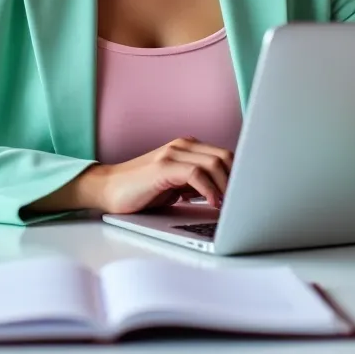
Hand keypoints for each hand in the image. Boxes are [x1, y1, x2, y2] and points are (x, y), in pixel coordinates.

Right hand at [93, 137, 233, 213]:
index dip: (240, 176)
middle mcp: (182, 146)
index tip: (247, 196)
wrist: (107, 189)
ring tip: (231, 207)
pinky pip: (197, 173)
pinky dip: (210, 189)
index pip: (225, 156)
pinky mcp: (163, 167)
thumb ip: (197, 184)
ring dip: (227, 187)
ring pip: (215, 163)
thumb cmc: (141, 191)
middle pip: (225, 157)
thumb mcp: (175, 185)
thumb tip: (227, 197)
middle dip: (238, 181)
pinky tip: (213, 203)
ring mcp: (172, 154)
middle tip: (243, 203)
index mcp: (188, 148)